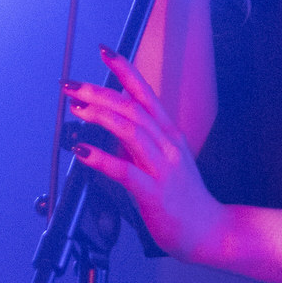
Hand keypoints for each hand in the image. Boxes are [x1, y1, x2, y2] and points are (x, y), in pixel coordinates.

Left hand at [66, 46, 227, 262]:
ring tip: (76, 109)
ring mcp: (162, 167)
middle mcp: (167, 145)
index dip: (125, 71)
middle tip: (73, 85)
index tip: (106, 52)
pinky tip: (82, 151)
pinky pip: (124, 171)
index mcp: (169, 134)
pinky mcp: (153, 191)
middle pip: (132, 108)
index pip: (145, 94)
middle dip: (100, 93)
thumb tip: (108, 131)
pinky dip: (100, 158)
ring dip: (100, 117)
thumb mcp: (163, 162)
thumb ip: (137, 145)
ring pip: (130, 131)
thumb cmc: (185, 198)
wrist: (208, 229)